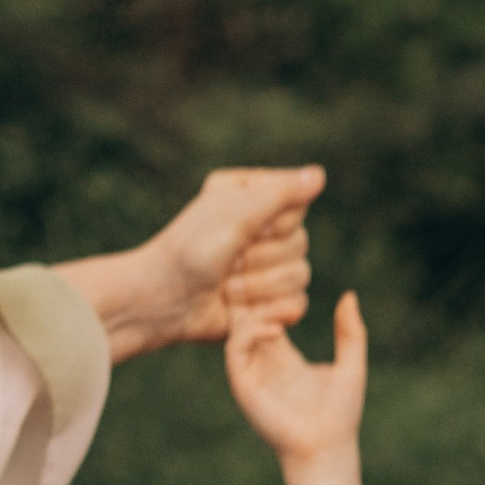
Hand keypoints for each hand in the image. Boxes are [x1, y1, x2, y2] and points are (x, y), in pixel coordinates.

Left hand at [62, 164, 324, 362]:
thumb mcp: (235, 213)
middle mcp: (262, 228)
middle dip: (263, 258)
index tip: (248, 229)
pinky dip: (269, 310)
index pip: (297, 205)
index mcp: (252, 196)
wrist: (165, 301)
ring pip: (301, 276)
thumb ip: (280, 193)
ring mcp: (266, 267)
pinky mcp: (267, 302)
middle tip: (230, 262)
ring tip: (228, 287)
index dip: (277, 223)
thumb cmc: (191, 250)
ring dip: (261, 286)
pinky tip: (241, 307)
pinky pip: (296, 305)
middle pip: (302, 244)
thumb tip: (319, 175)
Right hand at [227, 291, 373, 484]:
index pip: (269, 315)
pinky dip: (251, 334)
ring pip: (239, 328)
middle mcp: (263, 363)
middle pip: (248, 317)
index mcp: (284, 357)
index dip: (275, 295)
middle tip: (276, 281)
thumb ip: (350, 332)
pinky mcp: (243, 386)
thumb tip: (350, 295)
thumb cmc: (340, 415)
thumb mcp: (351, 365)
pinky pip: (235, 350)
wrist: (327, 449)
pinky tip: (276, 330)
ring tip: (286, 308)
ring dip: (258, 312)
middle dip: (259, 297)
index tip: (289, 278)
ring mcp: (251, 374)